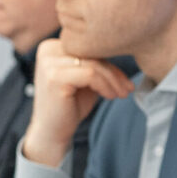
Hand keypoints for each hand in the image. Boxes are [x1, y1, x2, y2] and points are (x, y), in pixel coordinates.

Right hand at [20, 42, 133, 166]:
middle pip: (91, 53)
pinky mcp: (55, 77)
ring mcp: (49, 63)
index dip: (110, 62)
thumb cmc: (70, 105)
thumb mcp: (85, 79)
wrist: (52, 131)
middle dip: (114, 72)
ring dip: (112, 81)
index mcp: (53, 46)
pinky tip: (110, 96)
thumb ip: (95, 63)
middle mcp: (48, 49)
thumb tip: (123, 50)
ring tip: (121, 94)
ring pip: (93, 64)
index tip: (125, 80)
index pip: (88, 47)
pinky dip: (105, 85)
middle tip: (128, 88)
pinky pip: (90, 75)